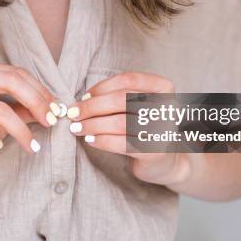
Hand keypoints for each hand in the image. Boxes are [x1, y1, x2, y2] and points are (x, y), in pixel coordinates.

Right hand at [0, 61, 56, 180]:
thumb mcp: (3, 119)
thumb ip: (24, 109)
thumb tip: (54, 108)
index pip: (15, 73)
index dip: (39, 90)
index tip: (55, 110)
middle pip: (9, 81)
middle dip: (36, 102)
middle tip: (50, 122)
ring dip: (20, 130)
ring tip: (30, 145)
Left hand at [67, 72, 193, 186]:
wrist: (164, 160)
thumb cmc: (144, 127)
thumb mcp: (136, 105)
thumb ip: (117, 97)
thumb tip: (82, 100)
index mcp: (163, 88)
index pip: (128, 80)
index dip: (102, 87)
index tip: (84, 97)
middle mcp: (167, 106)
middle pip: (121, 100)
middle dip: (92, 107)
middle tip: (73, 114)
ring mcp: (163, 129)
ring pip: (119, 122)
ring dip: (92, 125)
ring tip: (77, 128)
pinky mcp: (154, 151)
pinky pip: (121, 143)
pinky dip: (101, 141)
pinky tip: (90, 140)